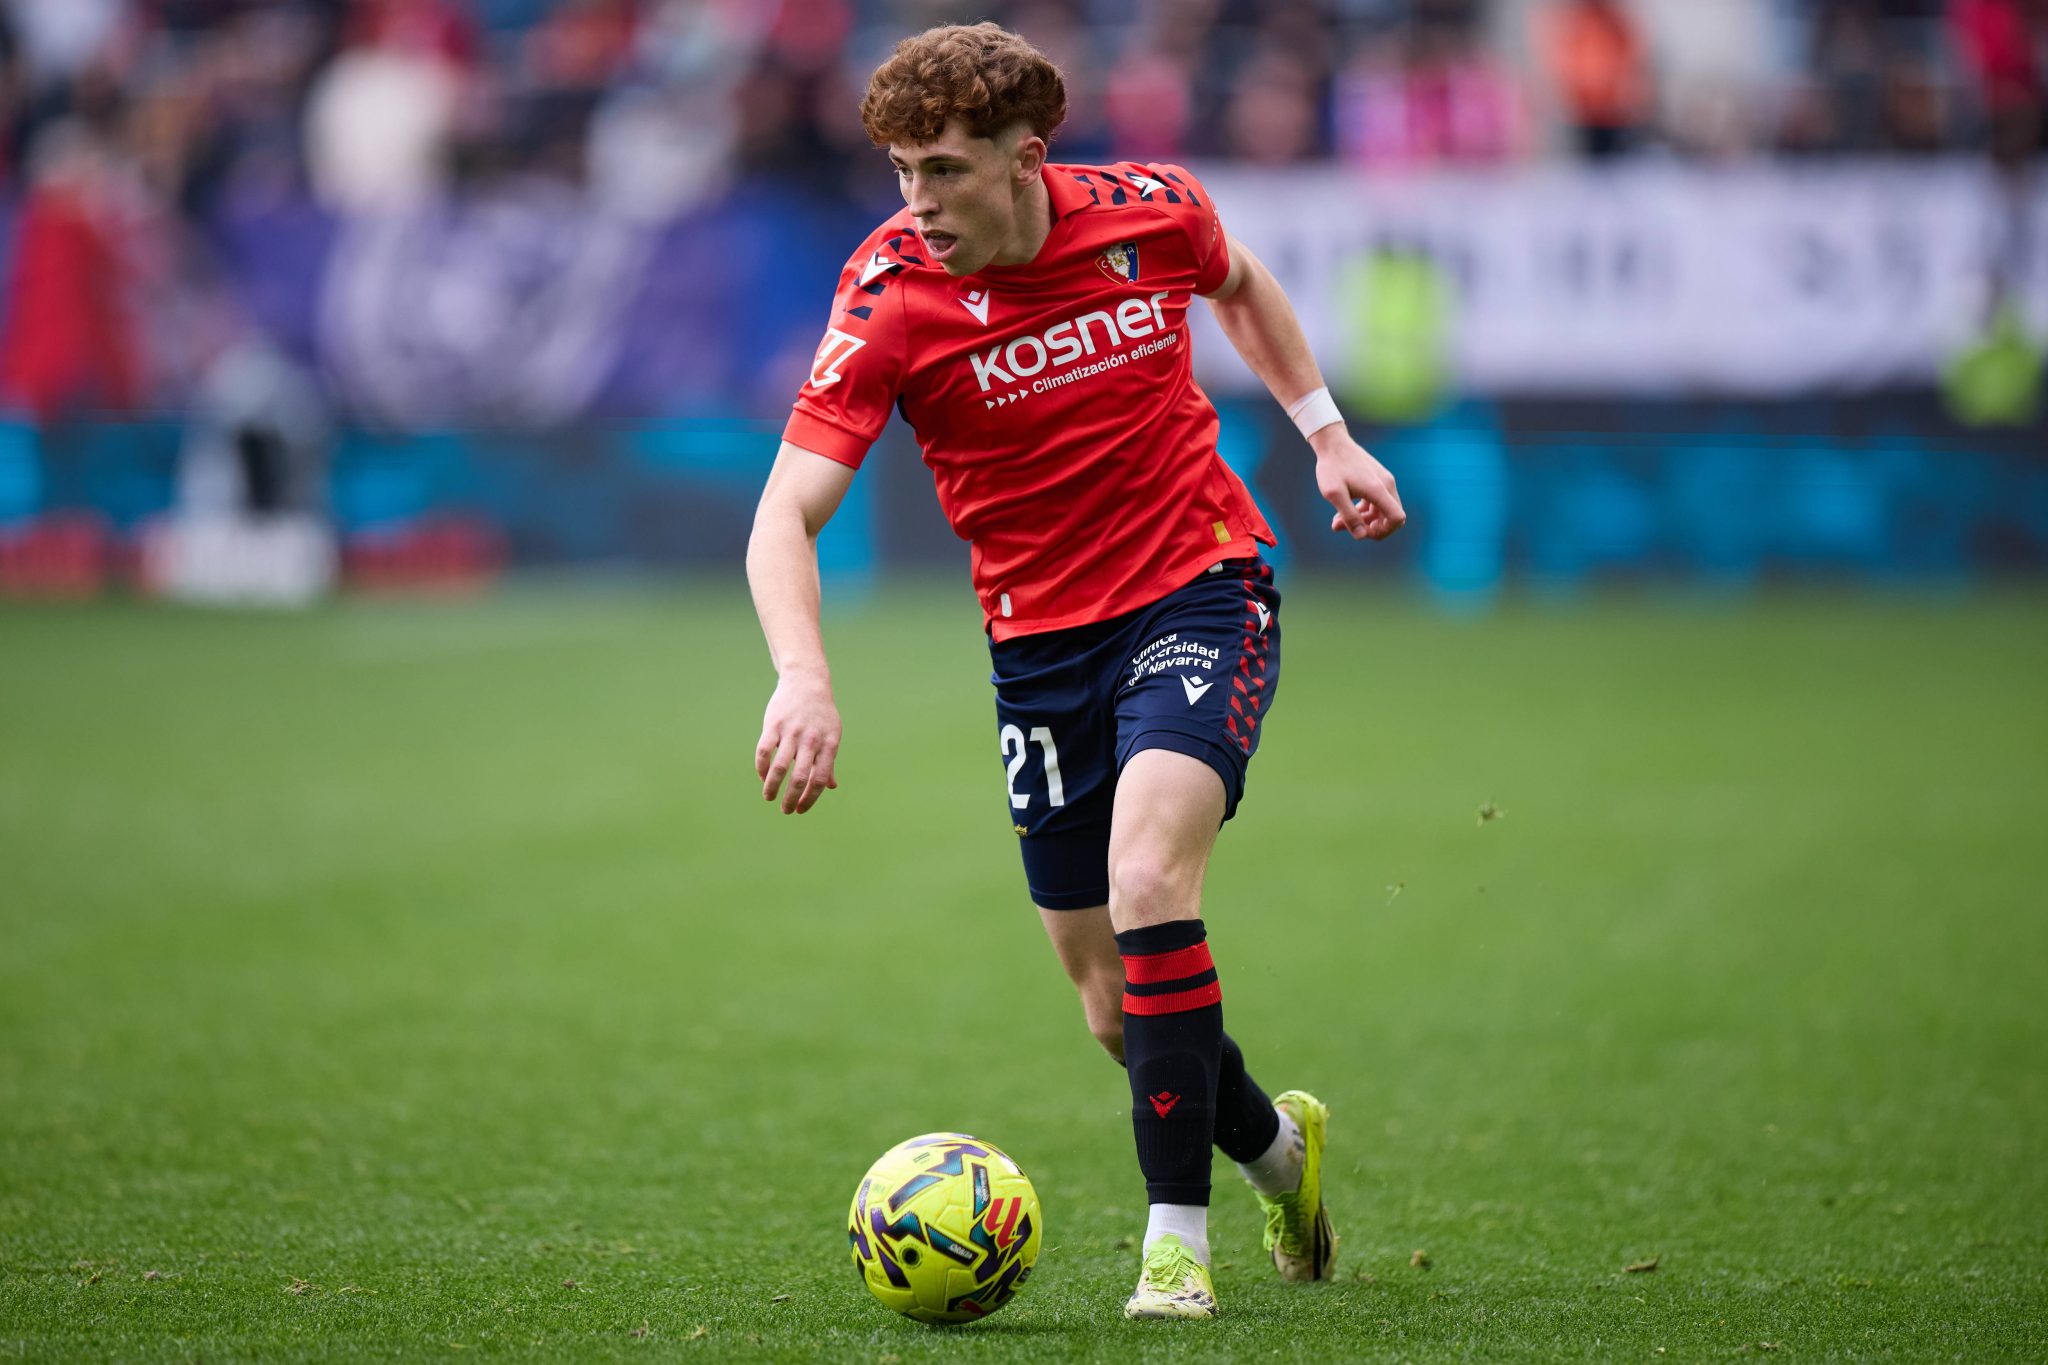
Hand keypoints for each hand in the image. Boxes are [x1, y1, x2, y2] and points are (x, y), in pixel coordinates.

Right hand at [755, 670, 840, 813]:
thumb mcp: (832, 735)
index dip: (809, 799)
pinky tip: (762, 776)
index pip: (819, 779)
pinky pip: (764, 751)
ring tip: (769, 797)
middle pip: (800, 778)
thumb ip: (829, 762)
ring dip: (772, 787)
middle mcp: (811, 740)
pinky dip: (761, 768)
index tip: (800, 809)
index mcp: (828, 745)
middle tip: (785, 810)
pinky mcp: (774, 724)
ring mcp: (791, 732)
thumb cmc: (821, 713)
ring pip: (779, 768)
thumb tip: (831, 786)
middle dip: (790, 799)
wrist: (806, 682)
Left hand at [1311, 428, 1405, 540]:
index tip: (1364, 531)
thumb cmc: (1331, 467)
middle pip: (1392, 516)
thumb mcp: (1334, 494)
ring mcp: (1383, 481)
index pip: (1397, 518)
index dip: (1385, 531)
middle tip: (1346, 527)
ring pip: (1382, 510)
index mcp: (1378, 489)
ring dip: (1363, 520)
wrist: (1332, 443)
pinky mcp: (1377, 479)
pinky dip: (1363, 511)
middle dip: (1372, 528)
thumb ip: (1348, 516)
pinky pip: (1376, 502)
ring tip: (1337, 522)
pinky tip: (1341, 513)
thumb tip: (1361, 536)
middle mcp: (1386, 485)